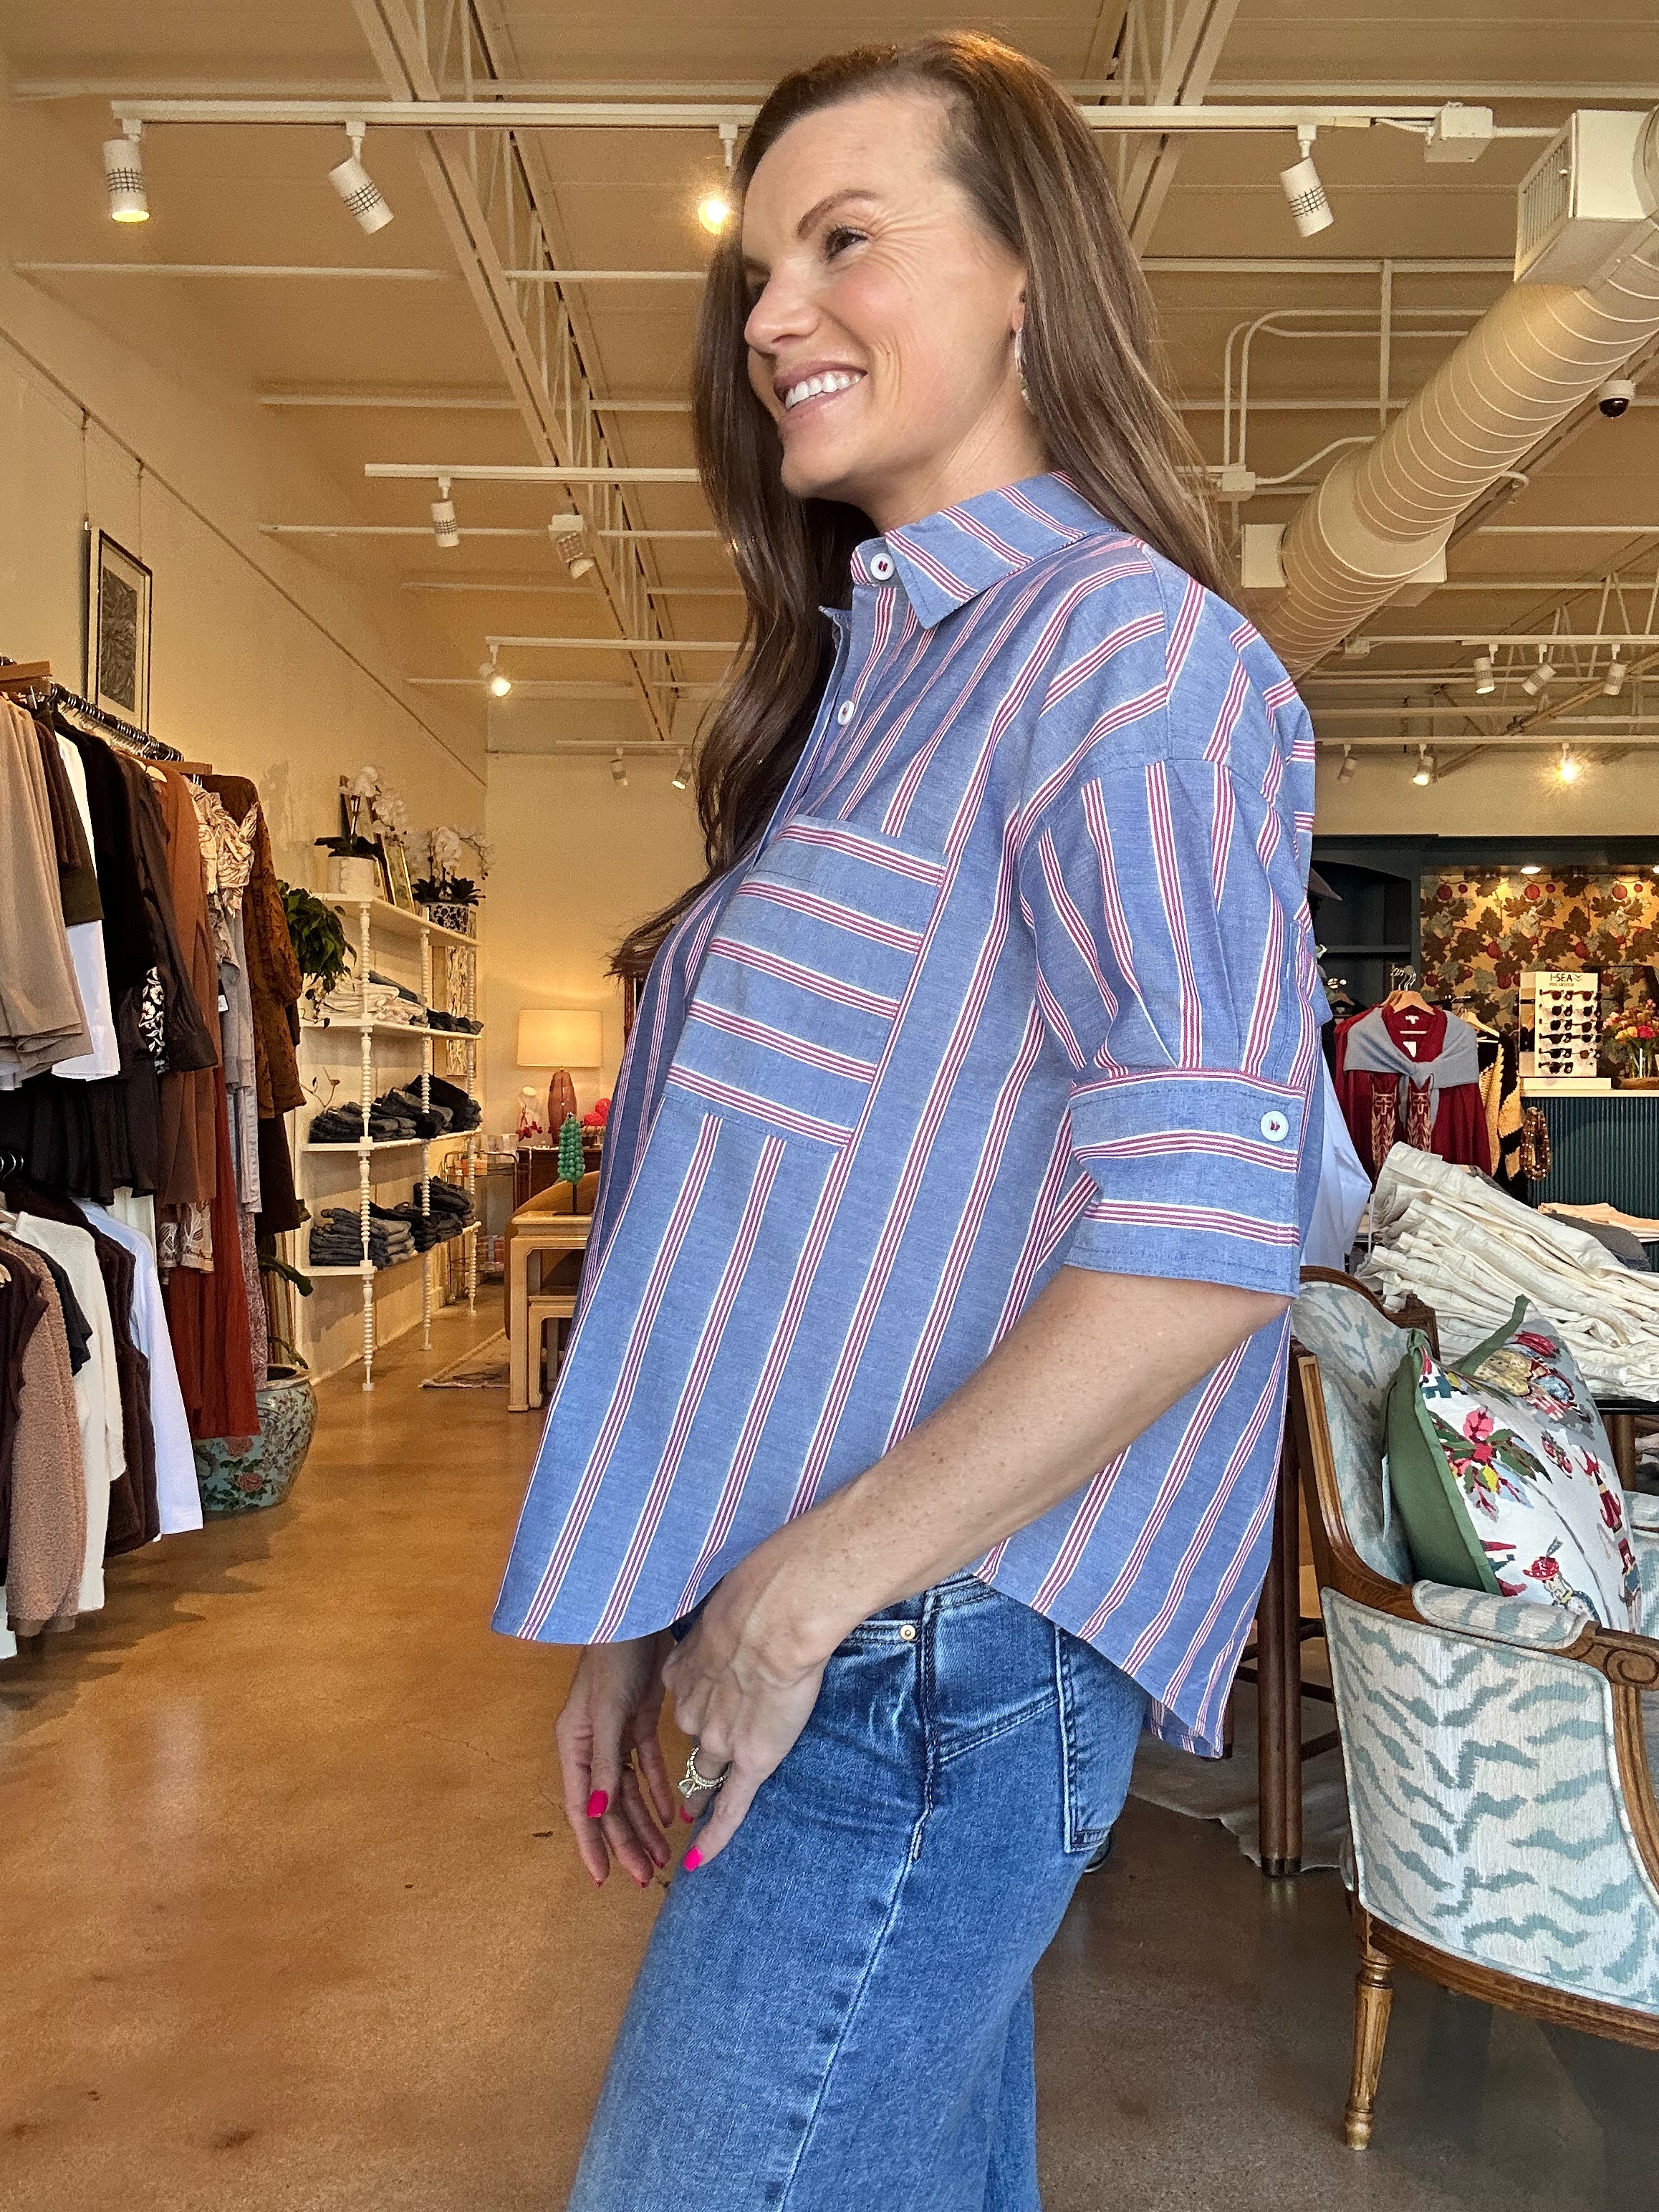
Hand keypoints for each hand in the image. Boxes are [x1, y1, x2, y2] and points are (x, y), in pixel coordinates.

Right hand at [555, 1632, 676, 1886]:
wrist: (638, 1613)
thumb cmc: (614, 1658)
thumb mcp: (607, 1712)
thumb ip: (605, 1763)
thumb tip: (597, 1813)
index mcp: (573, 1745)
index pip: (580, 1806)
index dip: (590, 1844)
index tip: (603, 1877)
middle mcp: (591, 1745)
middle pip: (607, 1805)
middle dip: (625, 1841)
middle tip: (646, 1876)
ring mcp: (614, 1734)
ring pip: (628, 1791)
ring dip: (644, 1822)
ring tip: (663, 1855)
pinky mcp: (638, 1720)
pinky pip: (647, 1765)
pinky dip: (657, 1789)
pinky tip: (671, 1814)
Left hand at [659, 1532, 845, 1868]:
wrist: (776, 1619)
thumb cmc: (765, 1597)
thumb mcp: (732, 1603)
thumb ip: (730, 1620)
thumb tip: (748, 1606)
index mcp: (686, 1671)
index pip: (687, 1700)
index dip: (698, 1708)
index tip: (703, 1713)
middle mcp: (693, 1709)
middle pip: (694, 1739)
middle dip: (698, 1752)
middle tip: (697, 1767)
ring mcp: (720, 1740)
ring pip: (708, 1772)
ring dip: (701, 1792)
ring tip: (690, 1816)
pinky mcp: (749, 1762)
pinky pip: (727, 1809)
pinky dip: (711, 1837)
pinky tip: (696, 1862)